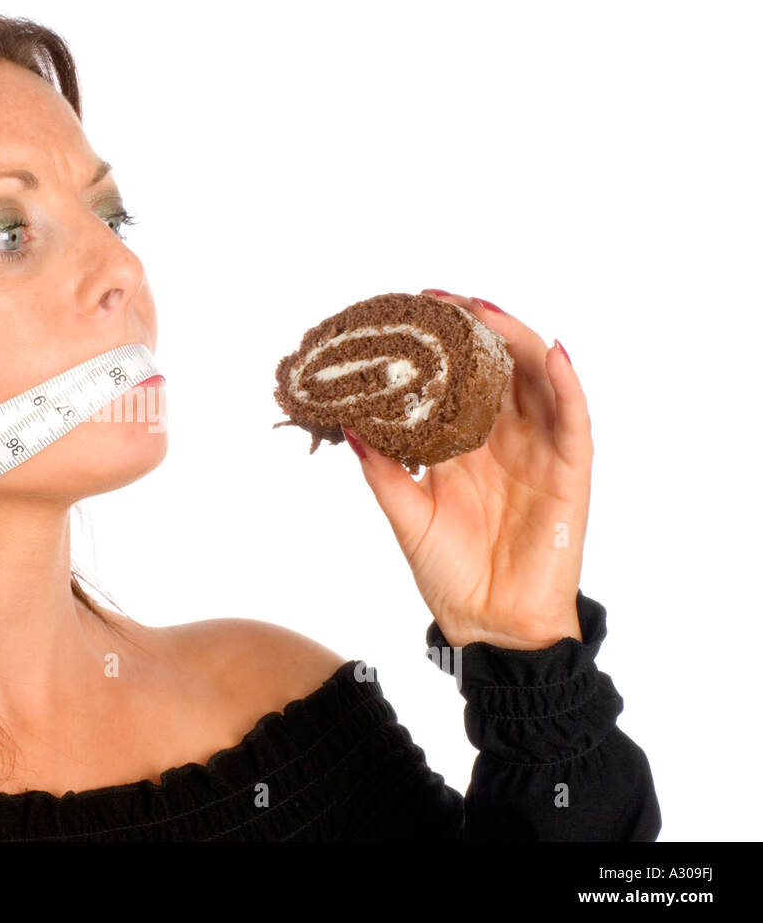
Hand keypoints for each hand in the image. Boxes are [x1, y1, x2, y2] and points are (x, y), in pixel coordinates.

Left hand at [341, 289, 591, 649]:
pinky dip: (567, 383)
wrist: (487, 623)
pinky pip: (574, 419)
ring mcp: (539, 451)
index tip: (408, 313)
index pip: (455, 382)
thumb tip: (348, 425)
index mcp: (463, 446)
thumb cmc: (447, 572)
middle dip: (474, 330)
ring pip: (535, 380)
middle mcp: (503, 440)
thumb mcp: (405, 513)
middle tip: (442, 299)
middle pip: (496, 369)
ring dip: (516, 340)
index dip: (439, 347)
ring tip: (486, 309)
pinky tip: (553, 351)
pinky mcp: (570, 472)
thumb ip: (382, 470)